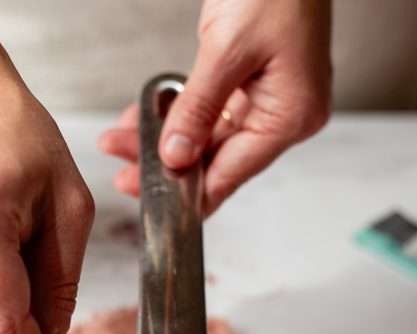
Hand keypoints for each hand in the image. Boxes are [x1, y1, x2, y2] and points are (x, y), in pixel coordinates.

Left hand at [98, 0, 330, 214]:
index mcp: (292, 115)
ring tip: (124, 143)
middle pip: (218, 158)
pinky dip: (180, 114)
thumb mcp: (227, 48)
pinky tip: (147, 119)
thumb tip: (176, 156)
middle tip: (125, 174)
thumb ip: (198, 107)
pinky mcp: (254, 82)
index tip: (154, 202)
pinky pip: (212, 111)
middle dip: (169, 165)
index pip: (233, 172)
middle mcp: (286, 114)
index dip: (191, 192)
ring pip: (209, 137)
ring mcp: (271, 98)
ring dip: (167, 139)